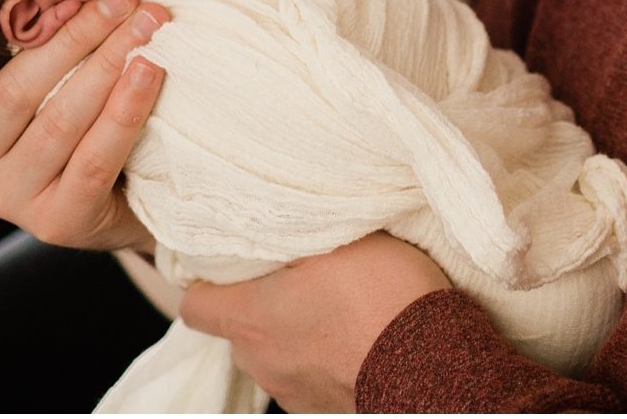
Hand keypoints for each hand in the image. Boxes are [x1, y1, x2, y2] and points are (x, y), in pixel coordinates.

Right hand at [0, 0, 169, 251]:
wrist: (119, 193)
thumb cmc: (71, 107)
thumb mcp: (40, 67)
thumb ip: (33, 24)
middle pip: (10, 94)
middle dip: (74, 37)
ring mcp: (8, 197)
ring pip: (58, 122)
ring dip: (109, 64)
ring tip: (149, 25)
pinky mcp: (57, 221)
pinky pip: (95, 158)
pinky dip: (126, 109)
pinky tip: (150, 72)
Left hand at [180, 233, 450, 412]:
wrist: (433, 368)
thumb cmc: (381, 299)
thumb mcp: (337, 239)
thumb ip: (295, 234)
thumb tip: (278, 225)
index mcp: (250, 318)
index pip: (194, 306)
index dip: (204, 283)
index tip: (224, 266)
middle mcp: (261, 362)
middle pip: (241, 328)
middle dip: (264, 303)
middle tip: (299, 277)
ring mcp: (292, 392)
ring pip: (277, 353)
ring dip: (297, 332)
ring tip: (338, 308)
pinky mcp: (323, 409)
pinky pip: (310, 375)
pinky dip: (325, 358)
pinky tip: (356, 337)